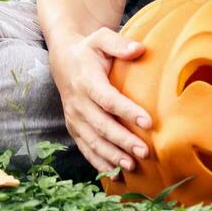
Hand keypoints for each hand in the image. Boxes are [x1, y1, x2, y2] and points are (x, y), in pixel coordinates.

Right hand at [47, 27, 151, 176]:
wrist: (63, 59)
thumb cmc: (89, 49)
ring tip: (132, 165)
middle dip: (123, 141)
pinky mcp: (74, 128)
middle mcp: (78, 102)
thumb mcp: (101, 38)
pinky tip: (114, 172)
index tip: (148, 122)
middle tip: (145, 151)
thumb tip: (139, 49)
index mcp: (86, 81)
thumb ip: (119, 43)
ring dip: (112, 155)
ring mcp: (74, 118)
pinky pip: (85, 148)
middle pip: (102, 125)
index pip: (108, 99)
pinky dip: (98, 162)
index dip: (127, 111)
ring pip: (93, 141)